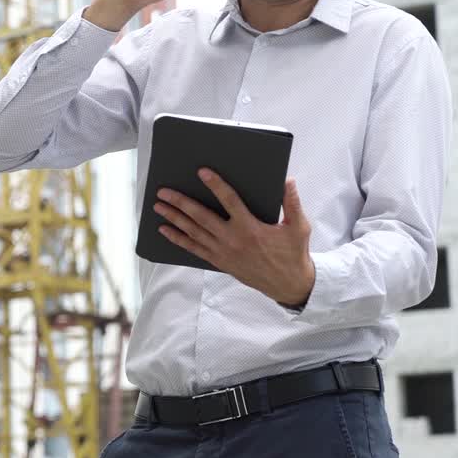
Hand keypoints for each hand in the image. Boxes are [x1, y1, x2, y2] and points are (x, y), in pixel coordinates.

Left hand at [154, 170, 314, 308]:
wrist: (288, 285)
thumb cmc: (293, 254)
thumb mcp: (298, 227)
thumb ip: (292, 203)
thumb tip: (288, 180)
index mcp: (251, 228)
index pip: (230, 201)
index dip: (216, 185)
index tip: (202, 172)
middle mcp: (233, 240)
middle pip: (201, 217)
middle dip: (180, 202)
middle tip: (163, 191)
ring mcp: (223, 252)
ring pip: (194, 232)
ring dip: (174, 218)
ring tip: (159, 206)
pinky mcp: (220, 262)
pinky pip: (194, 249)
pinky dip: (178, 240)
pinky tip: (165, 230)